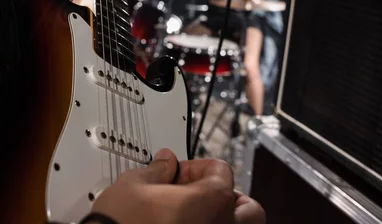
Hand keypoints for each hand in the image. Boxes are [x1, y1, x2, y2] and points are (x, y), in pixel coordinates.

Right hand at [89, 149, 264, 223]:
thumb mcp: (133, 184)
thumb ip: (156, 169)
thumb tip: (164, 162)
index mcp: (212, 200)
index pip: (221, 171)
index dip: (196, 166)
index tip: (176, 172)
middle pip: (247, 207)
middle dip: (226, 196)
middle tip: (199, 193)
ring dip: (226, 218)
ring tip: (200, 213)